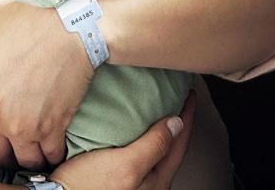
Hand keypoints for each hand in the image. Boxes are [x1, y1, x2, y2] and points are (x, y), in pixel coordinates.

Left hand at [0, 0, 92, 173]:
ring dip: (28, 157)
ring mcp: (23, 126)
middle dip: (2, 155)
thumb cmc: (28, 17)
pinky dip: (52, 155)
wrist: (72, 21)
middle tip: (12, 147)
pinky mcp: (52, 127)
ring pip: (22, 161)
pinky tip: (54, 147)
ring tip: (34, 149)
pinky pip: (50, 156)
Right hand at [54, 94, 194, 189]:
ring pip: (149, 150)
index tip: (189, 94)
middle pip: (167, 148)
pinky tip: (126, 125)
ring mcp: (129, 184)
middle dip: (172, 122)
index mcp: (155, 186)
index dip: (186, 116)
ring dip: (152, 128)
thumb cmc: (86, 189)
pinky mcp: (112, 179)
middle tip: (174, 97)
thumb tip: (178, 123)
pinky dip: (134, 136)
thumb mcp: (126, 166)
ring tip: (153, 106)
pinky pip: (131, 152)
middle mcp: (146, 187)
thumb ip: (155, 145)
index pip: (180, 144)